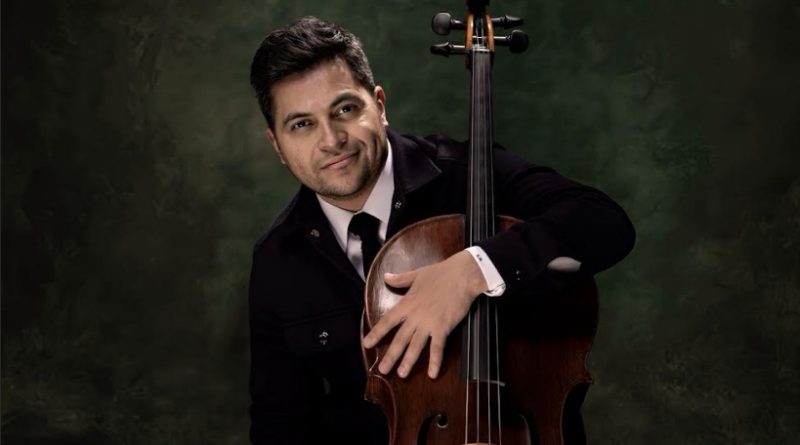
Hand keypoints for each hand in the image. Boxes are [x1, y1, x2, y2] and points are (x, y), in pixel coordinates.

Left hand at [361, 251, 487, 378]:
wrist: (462, 275)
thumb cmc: (441, 273)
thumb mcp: (417, 274)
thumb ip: (400, 279)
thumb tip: (386, 277)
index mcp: (407, 303)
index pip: (387, 321)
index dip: (376, 333)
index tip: (366, 344)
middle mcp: (415, 316)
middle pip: (400, 339)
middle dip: (391, 356)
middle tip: (383, 370)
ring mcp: (429, 323)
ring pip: (415, 346)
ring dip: (408, 361)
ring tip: (402, 374)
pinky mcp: (443, 327)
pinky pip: (437, 348)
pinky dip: (435, 361)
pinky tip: (432, 373)